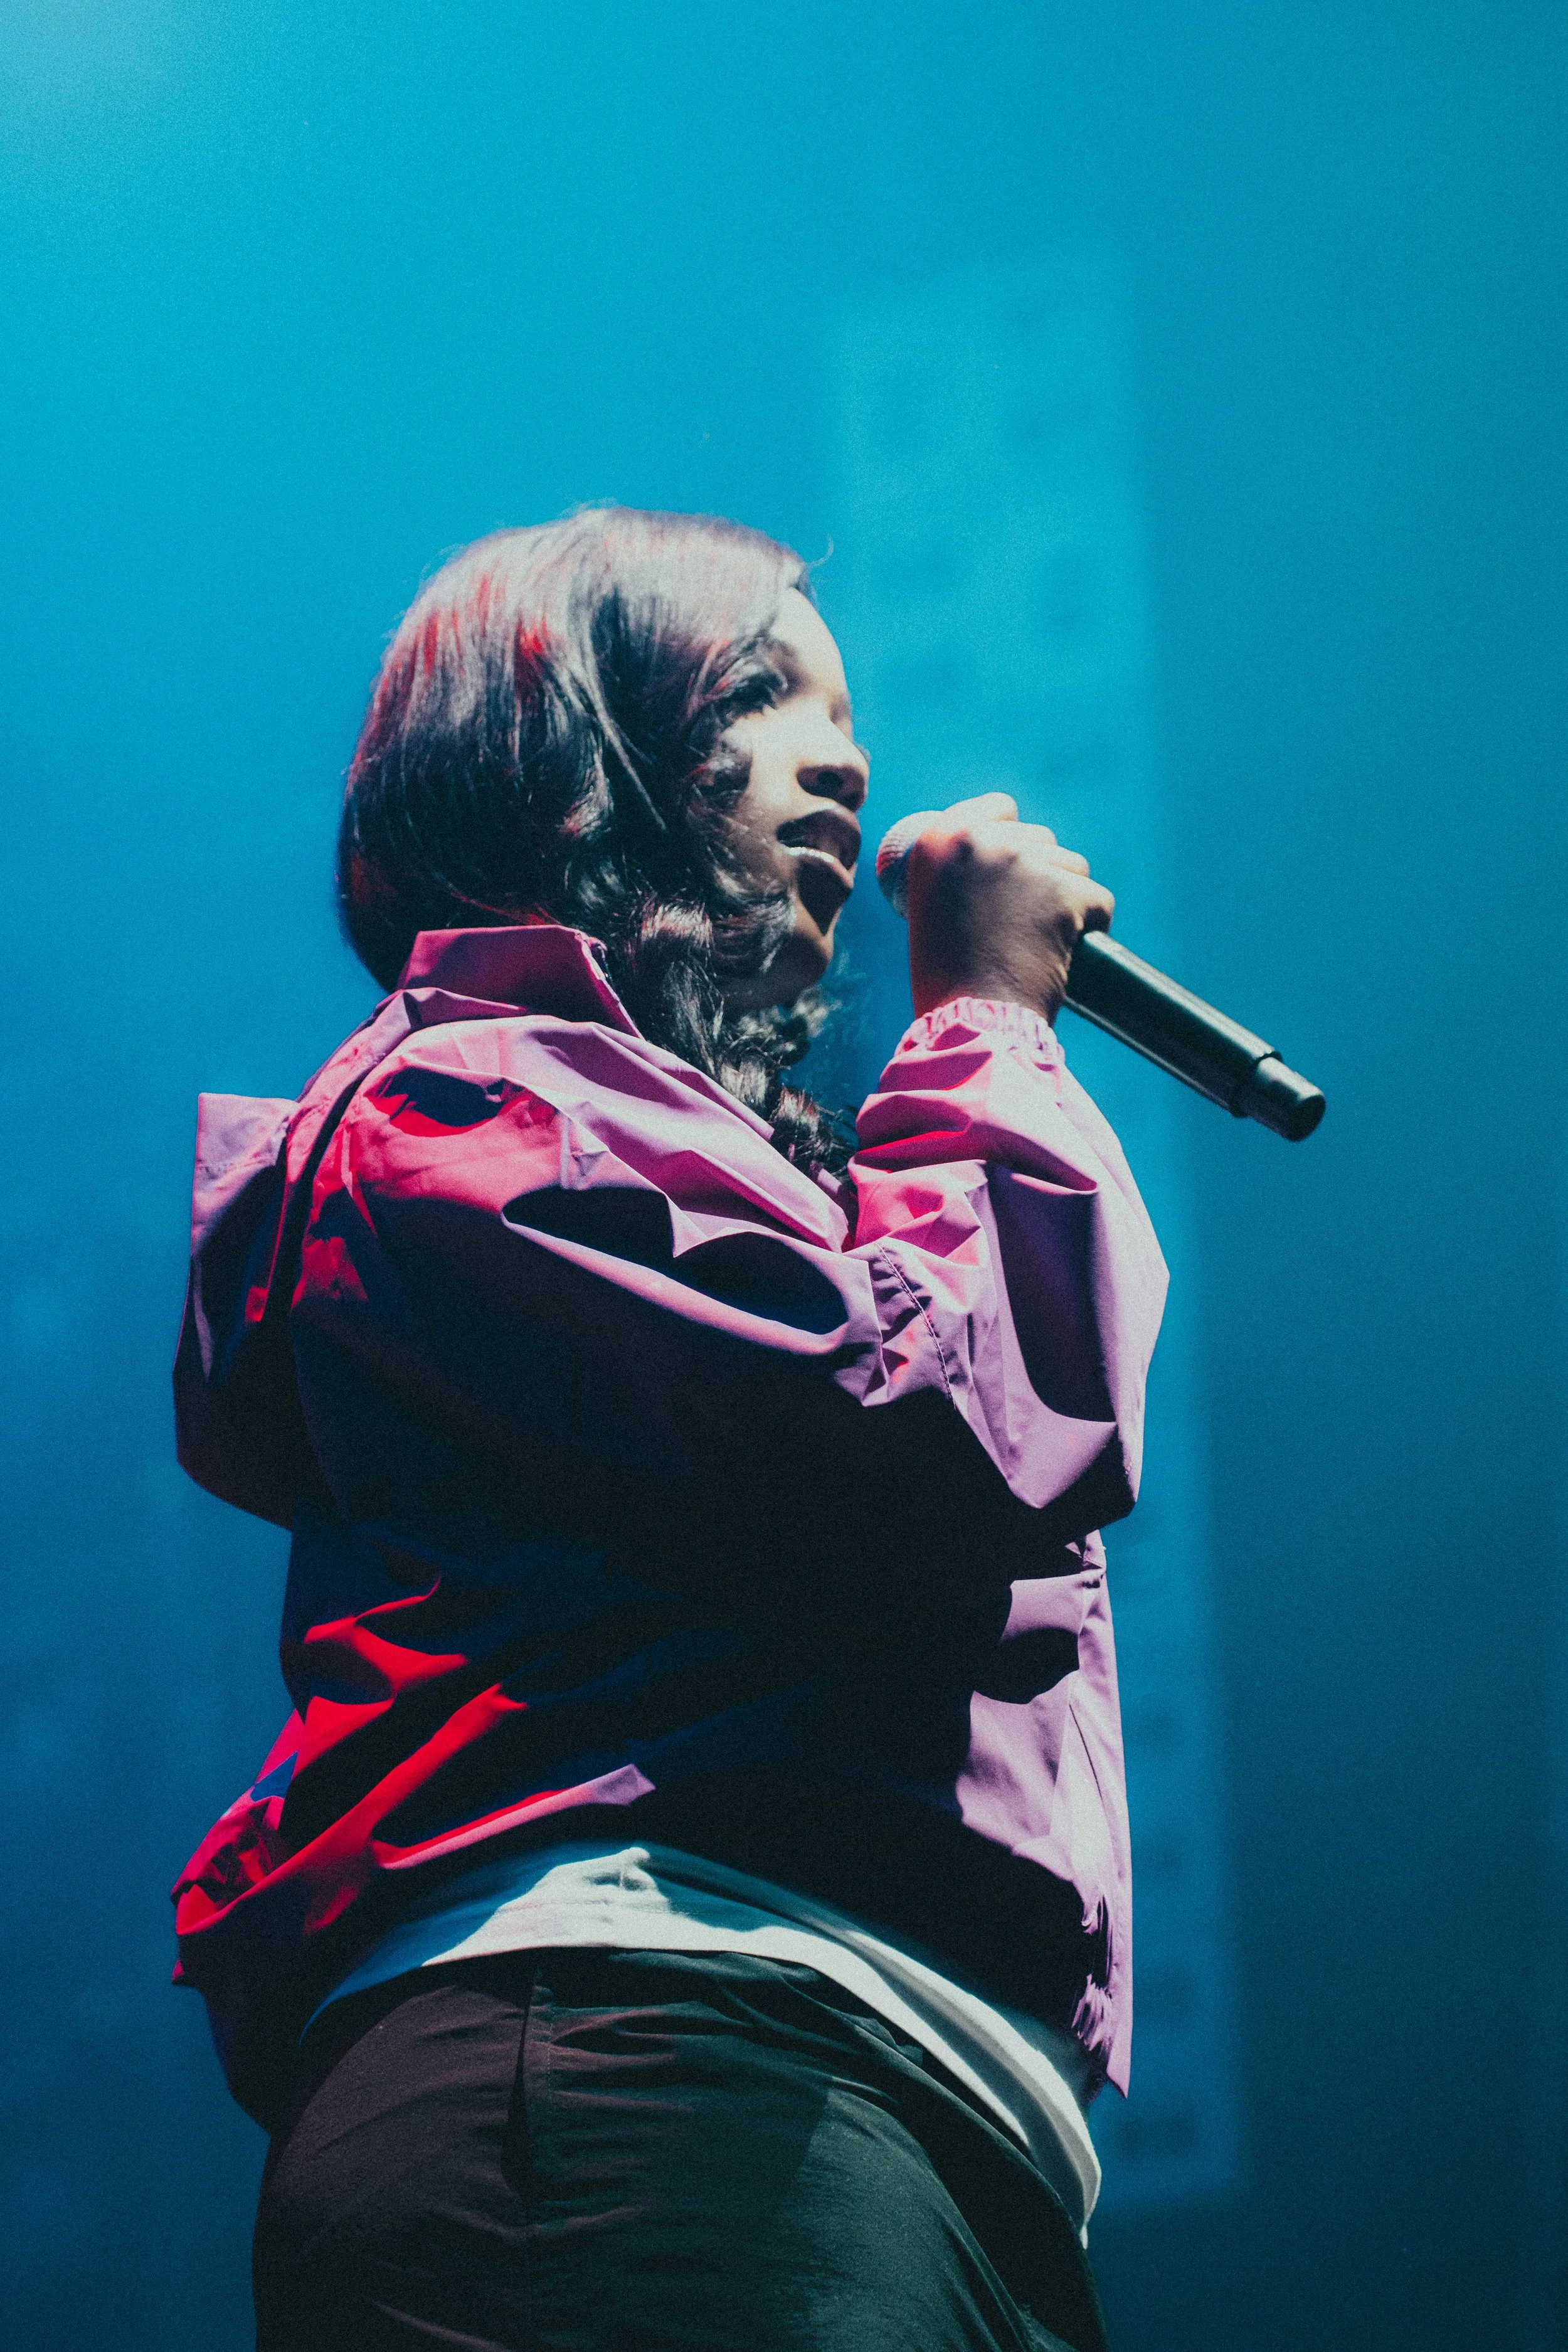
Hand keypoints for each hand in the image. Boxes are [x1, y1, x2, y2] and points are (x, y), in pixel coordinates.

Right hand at [903, 793, 1114, 1023]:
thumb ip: (963, 871)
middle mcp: (979, 840)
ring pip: (1072, 865)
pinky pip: (1096, 900)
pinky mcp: (1063, 889)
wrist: (973, 1019)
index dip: (1013, 837)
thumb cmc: (951, 977)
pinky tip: (1060, 954)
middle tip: (1021, 924)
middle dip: (1041, 876)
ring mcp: (1023, 861)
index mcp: (940, 840)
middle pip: (1040, 838)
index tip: (1013, 867)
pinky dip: (1088, 928)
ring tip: (1036, 944)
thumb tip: (1004, 849)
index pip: (999, 808)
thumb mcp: (937, 907)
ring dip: (1065, 902)